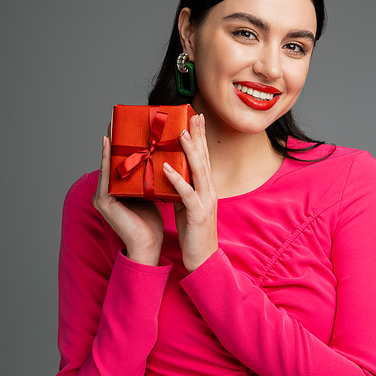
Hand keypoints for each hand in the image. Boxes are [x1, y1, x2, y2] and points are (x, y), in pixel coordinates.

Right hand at [92, 134, 163, 265]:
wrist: (148, 245)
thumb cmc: (150, 221)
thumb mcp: (150, 192)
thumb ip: (148, 176)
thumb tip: (160, 157)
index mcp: (118, 189)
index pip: (121, 162)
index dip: (123, 144)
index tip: (127, 125)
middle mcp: (107, 190)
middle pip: (112, 161)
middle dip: (115, 141)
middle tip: (116, 119)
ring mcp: (103, 195)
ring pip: (107, 165)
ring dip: (109, 146)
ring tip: (111, 127)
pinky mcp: (103, 201)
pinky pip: (106, 175)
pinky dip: (106, 159)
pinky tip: (107, 145)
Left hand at [162, 113, 217, 272]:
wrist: (203, 259)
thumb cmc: (193, 233)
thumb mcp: (187, 206)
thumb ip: (183, 189)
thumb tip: (169, 173)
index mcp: (206, 188)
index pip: (204, 158)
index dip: (201, 138)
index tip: (196, 119)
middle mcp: (209, 191)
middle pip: (204, 158)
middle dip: (199, 136)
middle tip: (195, 115)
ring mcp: (205, 202)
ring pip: (198, 171)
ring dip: (190, 151)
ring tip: (181, 133)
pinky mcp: (198, 214)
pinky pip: (186, 193)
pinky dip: (176, 179)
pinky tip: (166, 167)